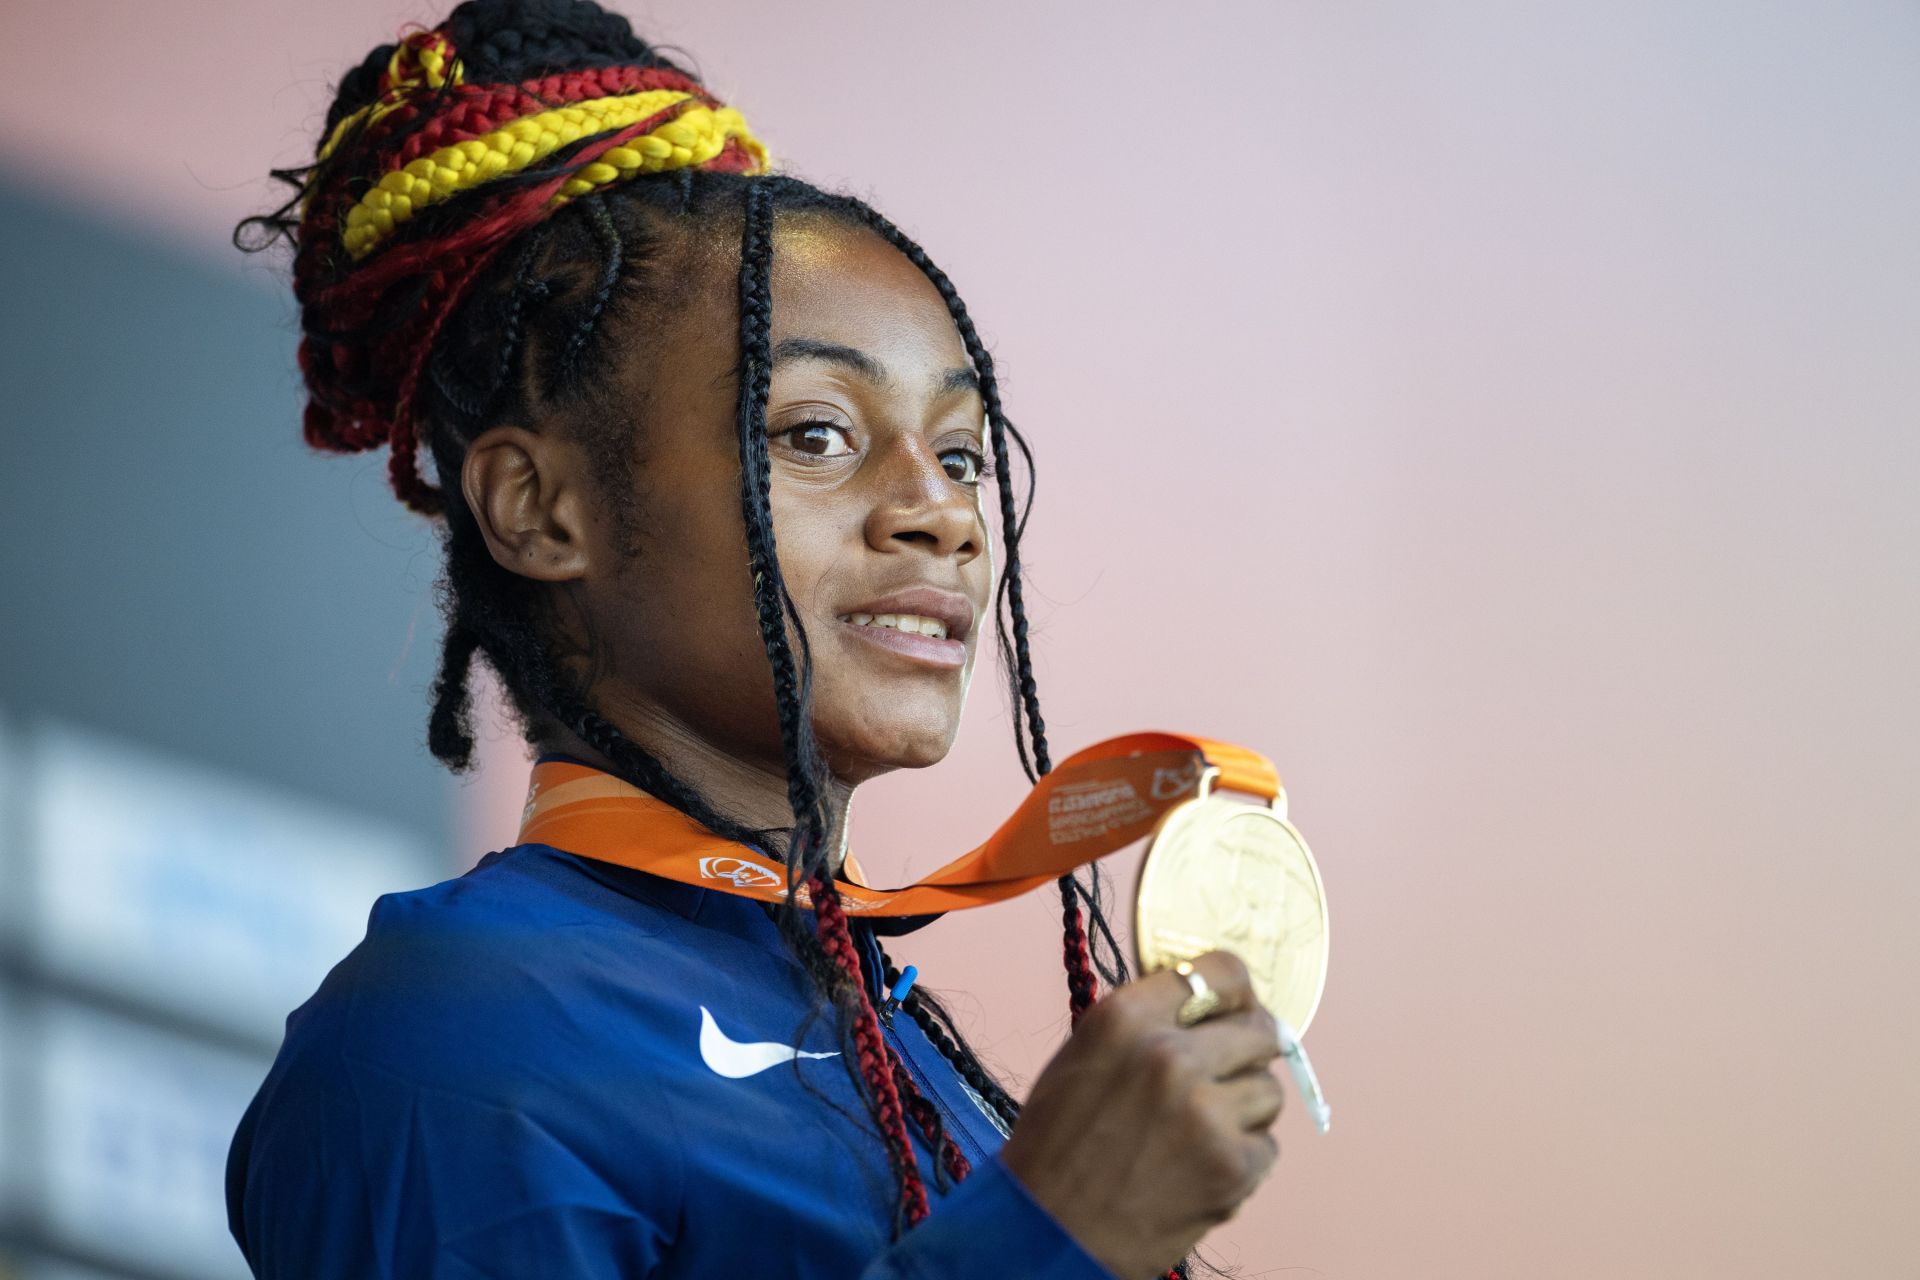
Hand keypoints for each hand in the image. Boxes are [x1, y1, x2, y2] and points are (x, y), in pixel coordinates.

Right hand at [999, 951, 1285, 1278]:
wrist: (1049, 1231)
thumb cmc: (1057, 1145)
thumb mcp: (1084, 1056)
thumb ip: (1144, 1024)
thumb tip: (1205, 1006)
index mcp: (1125, 1018)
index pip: (1219, 972)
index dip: (1235, 991)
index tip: (1237, 1006)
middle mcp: (1169, 1054)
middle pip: (1260, 1028)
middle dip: (1250, 1050)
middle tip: (1231, 1071)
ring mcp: (1206, 1111)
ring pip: (1270, 1090)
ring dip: (1246, 1109)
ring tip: (1203, 1131)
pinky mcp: (1232, 1165)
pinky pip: (1268, 1147)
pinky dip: (1243, 1159)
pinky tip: (1201, 1168)